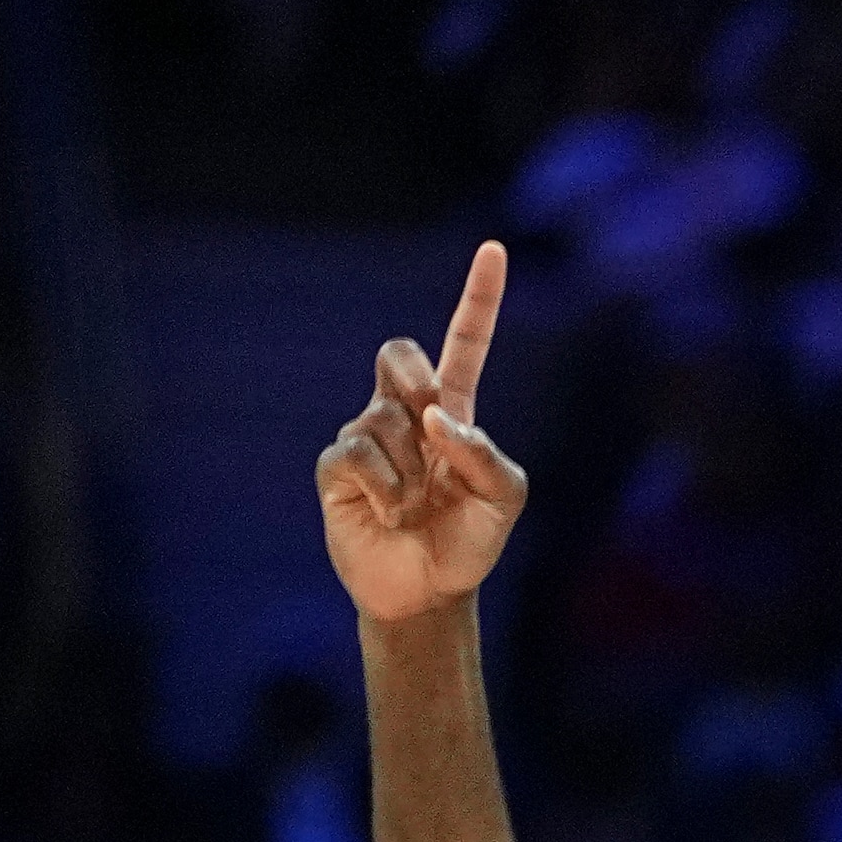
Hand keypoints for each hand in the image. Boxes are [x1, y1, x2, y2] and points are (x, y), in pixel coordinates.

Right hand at [319, 242, 529, 622]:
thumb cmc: (468, 542)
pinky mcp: (337, 466)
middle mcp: (404, 413)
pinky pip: (358, 453)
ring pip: (386, 418)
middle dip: (415, 383)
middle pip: (399, 353)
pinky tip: (390, 510)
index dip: (478, 299)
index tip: (494, 249)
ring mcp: (366, 435)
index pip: (463, 343)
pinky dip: (387, 487)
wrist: (429, 592)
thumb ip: (486, 455)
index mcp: (453, 411)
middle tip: (431, 438)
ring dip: (412, 470)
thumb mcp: (503, 501)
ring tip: (415, 505)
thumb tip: (436, 420)